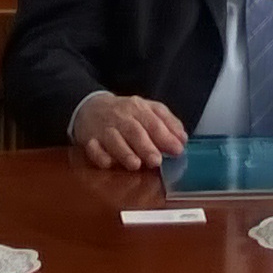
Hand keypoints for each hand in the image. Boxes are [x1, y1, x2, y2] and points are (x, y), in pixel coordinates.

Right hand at [71, 91, 187, 172]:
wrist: (91, 107)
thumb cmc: (126, 113)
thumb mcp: (149, 110)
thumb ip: (167, 123)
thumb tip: (182, 139)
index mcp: (138, 108)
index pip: (153, 122)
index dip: (165, 136)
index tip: (177, 150)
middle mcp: (121, 117)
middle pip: (134, 131)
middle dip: (146, 146)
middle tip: (156, 161)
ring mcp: (104, 129)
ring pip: (113, 139)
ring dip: (124, 152)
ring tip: (135, 164)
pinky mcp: (89, 139)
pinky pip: (93, 148)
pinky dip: (99, 155)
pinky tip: (108, 163)